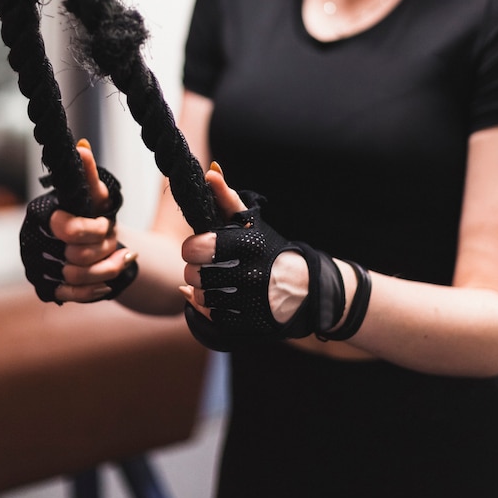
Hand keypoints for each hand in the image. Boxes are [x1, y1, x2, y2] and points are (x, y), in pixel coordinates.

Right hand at [19, 140, 137, 302]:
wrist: (96, 243)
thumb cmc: (94, 213)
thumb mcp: (97, 194)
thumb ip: (89, 175)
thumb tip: (82, 148)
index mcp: (43, 217)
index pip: (69, 230)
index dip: (95, 230)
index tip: (107, 223)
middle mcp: (36, 244)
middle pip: (78, 257)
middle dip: (105, 247)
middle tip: (114, 239)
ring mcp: (42, 269)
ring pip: (80, 277)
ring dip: (109, 268)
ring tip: (122, 257)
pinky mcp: (52, 289)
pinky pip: (75, 295)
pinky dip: (97, 289)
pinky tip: (110, 283)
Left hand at [180, 164, 343, 350]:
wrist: (305, 288)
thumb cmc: (270, 250)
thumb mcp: (252, 222)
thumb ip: (228, 198)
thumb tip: (210, 173)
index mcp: (249, 245)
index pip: (199, 247)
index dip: (193, 248)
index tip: (200, 247)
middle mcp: (251, 274)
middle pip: (195, 274)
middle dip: (195, 269)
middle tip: (205, 266)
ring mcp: (251, 302)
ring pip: (201, 297)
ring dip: (201, 290)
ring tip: (213, 283)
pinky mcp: (250, 324)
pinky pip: (213, 318)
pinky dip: (211, 309)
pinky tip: (221, 299)